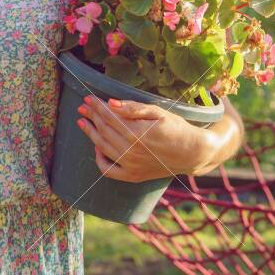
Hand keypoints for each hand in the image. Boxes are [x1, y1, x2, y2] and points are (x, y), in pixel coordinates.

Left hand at [75, 95, 220, 182]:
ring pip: (102, 147)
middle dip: (92, 116)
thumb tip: (111, 103)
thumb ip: (134, 108)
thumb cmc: (177, 128)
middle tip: (83, 106)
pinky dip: (99, 158)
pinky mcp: (133, 176)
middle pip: (104, 130)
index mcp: (138, 133)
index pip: (110, 117)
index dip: (97, 107)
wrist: (191, 153)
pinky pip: (108, 170)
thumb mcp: (159, 112)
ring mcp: (131, 166)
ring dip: (90, 133)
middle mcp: (131, 151)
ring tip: (83, 121)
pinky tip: (96, 146)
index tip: (88, 98)